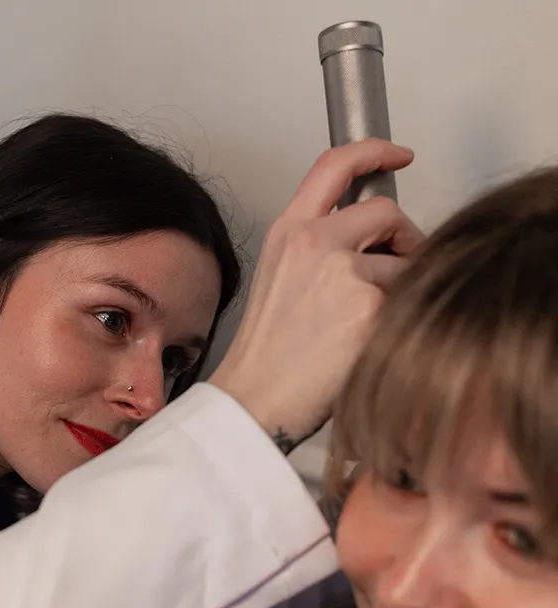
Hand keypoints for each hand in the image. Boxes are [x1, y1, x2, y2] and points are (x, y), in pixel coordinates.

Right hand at [208, 138, 424, 447]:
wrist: (254, 400)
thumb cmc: (266, 354)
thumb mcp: (280, 281)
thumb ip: (319, 250)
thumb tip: (375, 244)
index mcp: (288, 233)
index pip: (334, 165)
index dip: (373, 151)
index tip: (398, 154)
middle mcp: (313, 243)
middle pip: (386, 210)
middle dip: (404, 237)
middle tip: (400, 266)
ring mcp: (340, 272)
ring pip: (404, 262)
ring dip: (400, 289)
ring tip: (366, 325)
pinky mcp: (367, 307)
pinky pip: (408, 300)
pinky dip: (399, 320)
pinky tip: (368, 343)